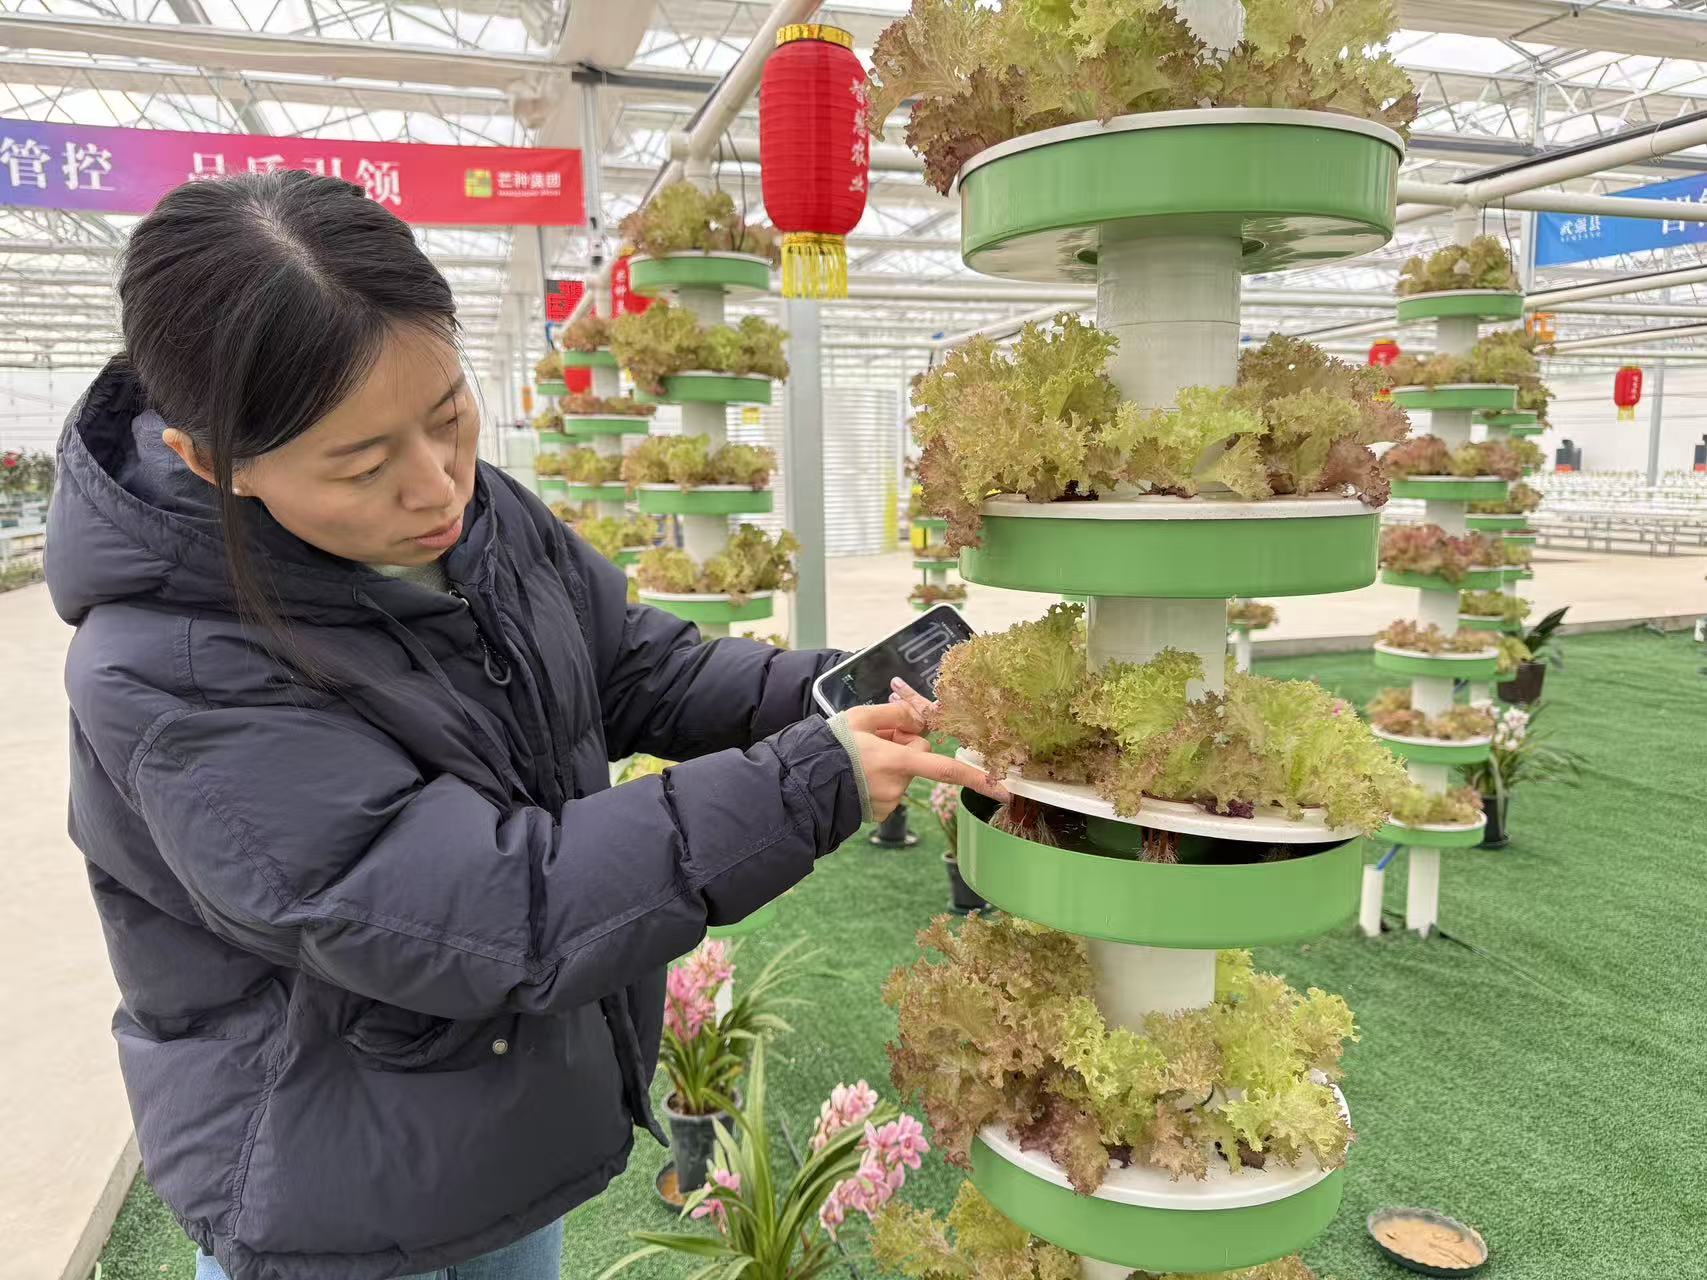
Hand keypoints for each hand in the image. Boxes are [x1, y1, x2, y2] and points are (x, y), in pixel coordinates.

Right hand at [840, 693, 1008, 821]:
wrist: (802, 783)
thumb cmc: (831, 747)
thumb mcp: (861, 717)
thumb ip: (896, 713)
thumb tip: (922, 718)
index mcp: (898, 760)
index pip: (947, 769)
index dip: (978, 780)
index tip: (1005, 793)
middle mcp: (897, 785)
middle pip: (918, 759)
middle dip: (904, 747)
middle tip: (873, 739)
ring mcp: (889, 802)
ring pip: (903, 775)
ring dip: (889, 765)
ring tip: (859, 759)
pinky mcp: (879, 813)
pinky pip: (890, 790)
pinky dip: (879, 781)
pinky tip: (858, 776)